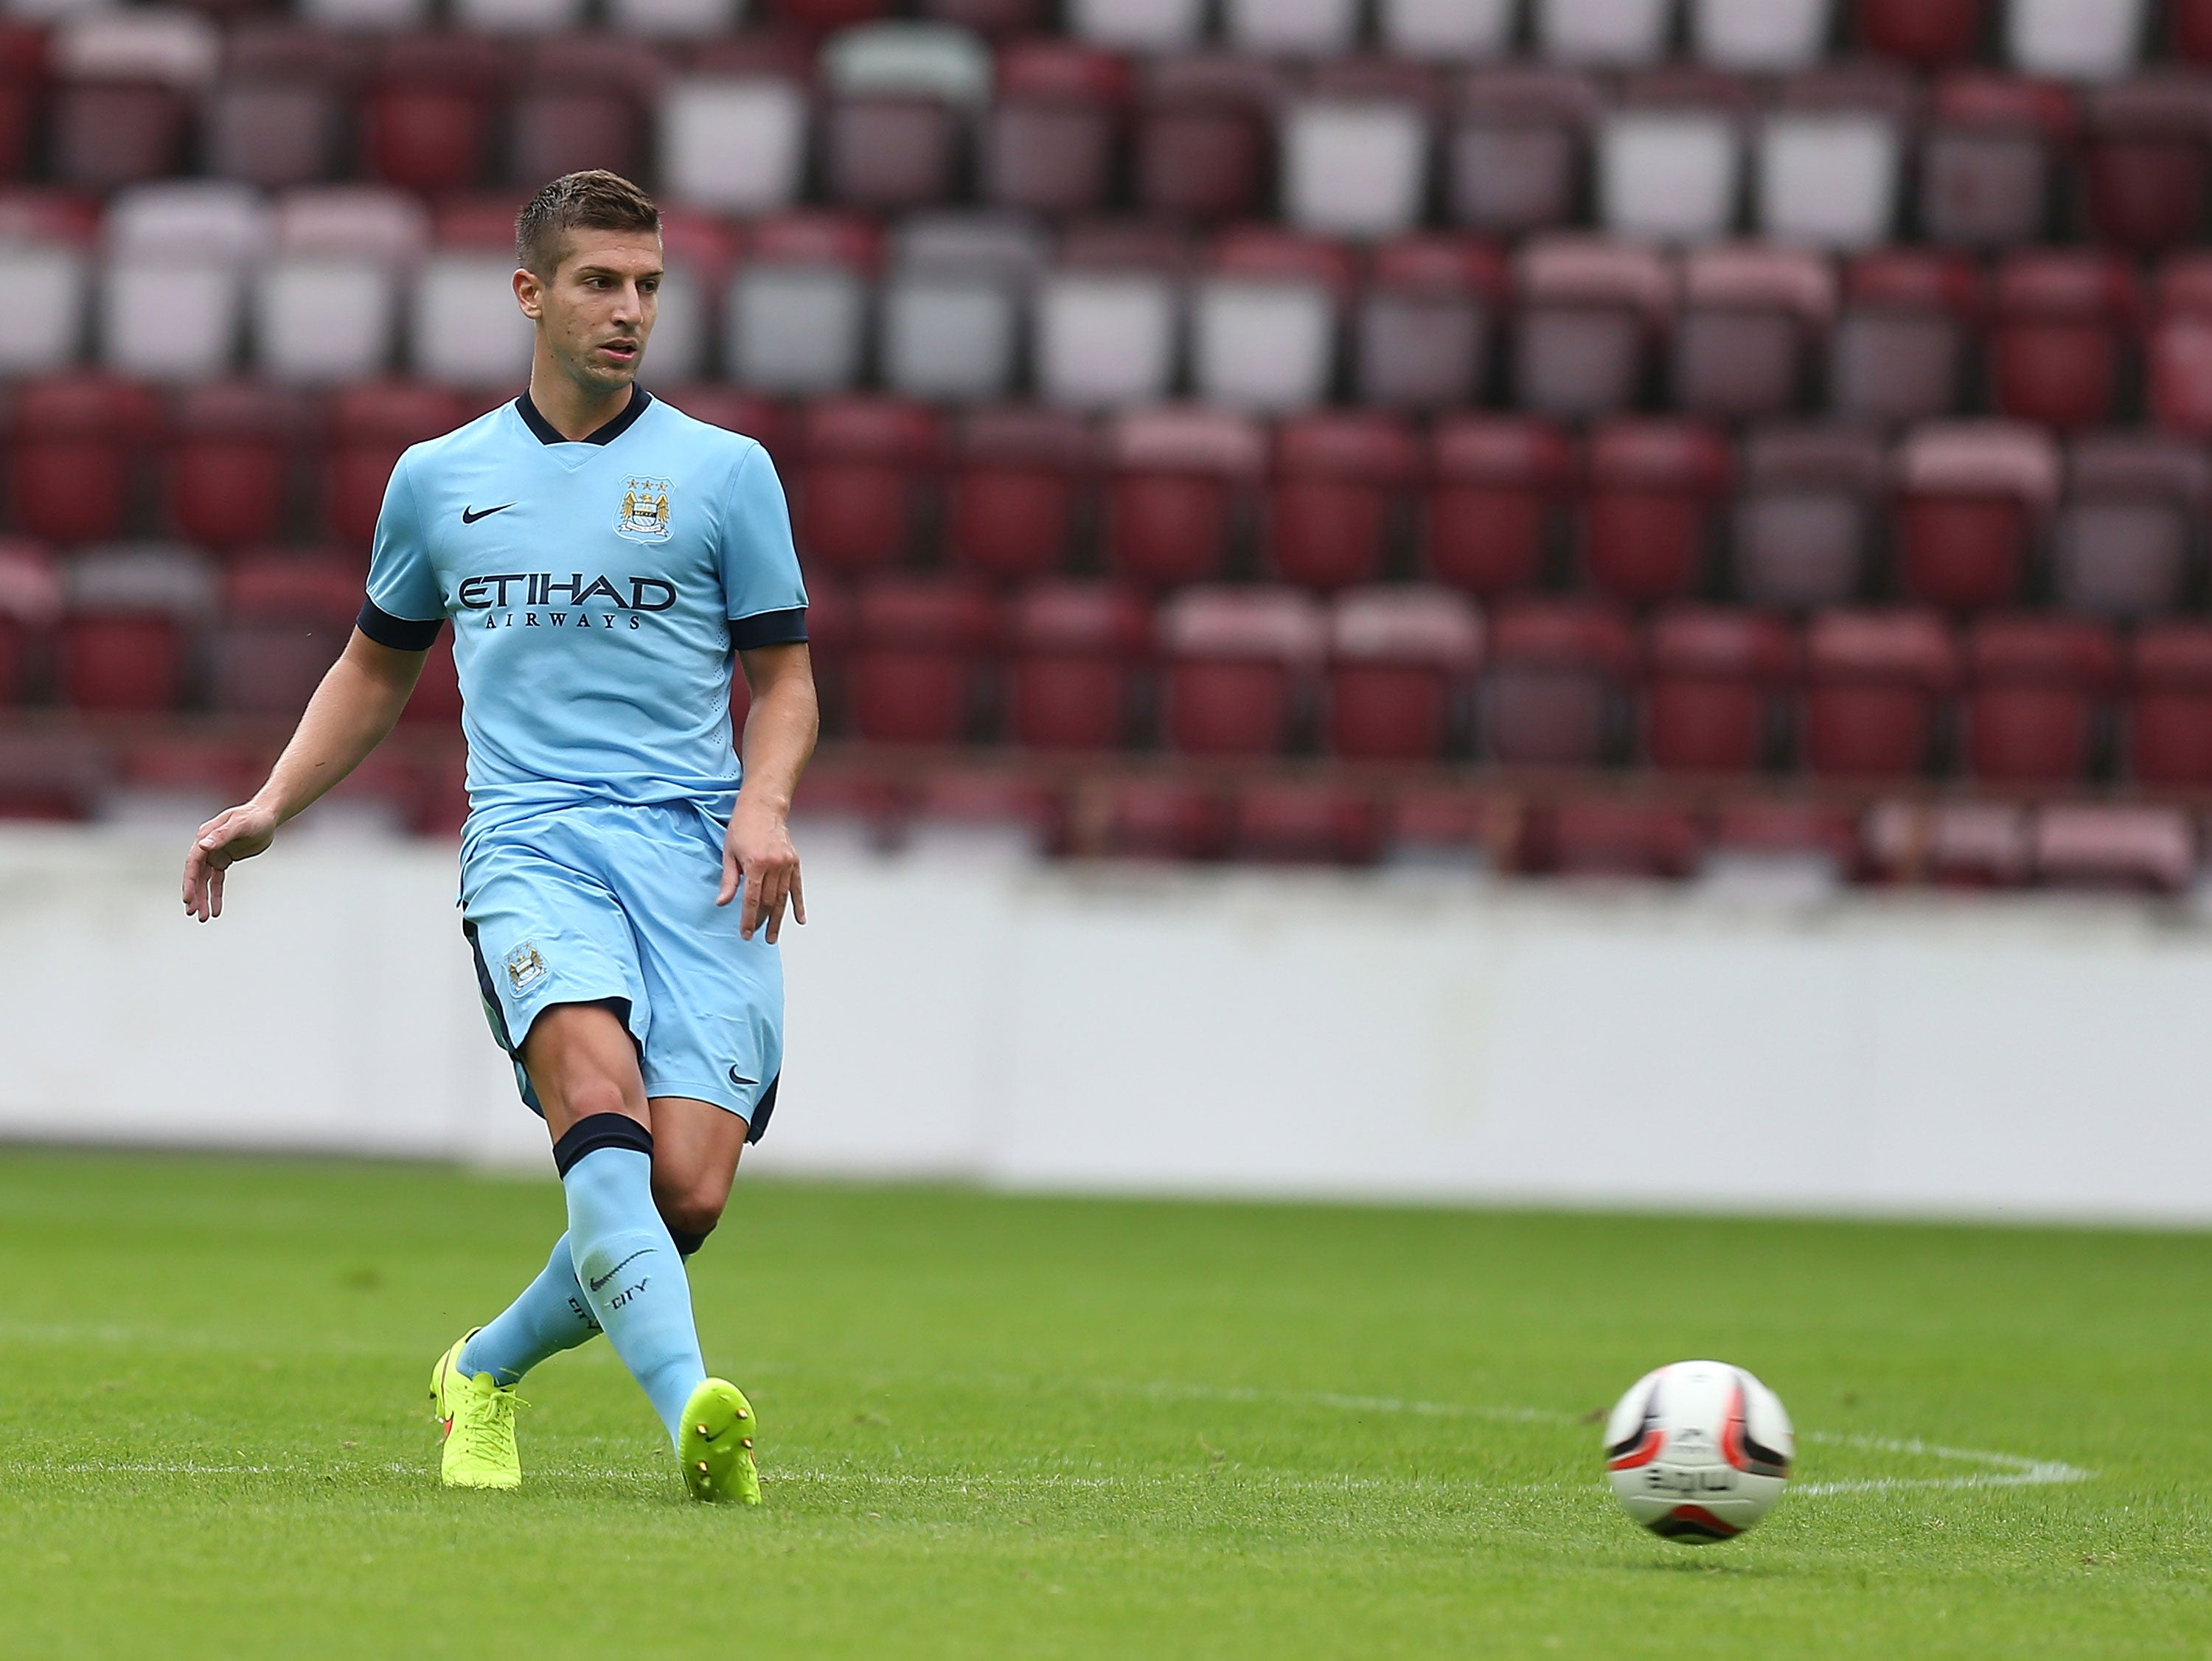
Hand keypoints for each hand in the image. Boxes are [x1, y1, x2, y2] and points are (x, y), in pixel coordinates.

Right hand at [182, 801, 279, 922]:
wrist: (267, 816)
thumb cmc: (254, 818)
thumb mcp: (240, 825)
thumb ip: (222, 835)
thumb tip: (203, 846)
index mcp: (205, 837)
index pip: (193, 863)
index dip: (189, 882)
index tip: (188, 899)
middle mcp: (207, 847)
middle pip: (196, 875)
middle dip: (195, 895)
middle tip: (193, 914)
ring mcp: (214, 854)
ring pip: (205, 881)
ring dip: (203, 898)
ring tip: (202, 917)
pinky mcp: (224, 860)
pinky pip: (217, 881)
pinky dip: (216, 895)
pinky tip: (217, 910)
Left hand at [720, 796, 804, 942]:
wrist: (764, 807)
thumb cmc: (742, 827)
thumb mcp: (729, 853)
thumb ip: (729, 880)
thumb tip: (722, 903)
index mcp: (756, 863)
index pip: (753, 899)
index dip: (749, 919)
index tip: (745, 934)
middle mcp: (774, 865)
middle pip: (769, 902)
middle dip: (762, 921)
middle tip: (757, 936)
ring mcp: (787, 864)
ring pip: (783, 898)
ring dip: (778, 919)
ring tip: (773, 936)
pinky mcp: (795, 862)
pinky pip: (797, 888)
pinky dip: (798, 905)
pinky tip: (799, 920)